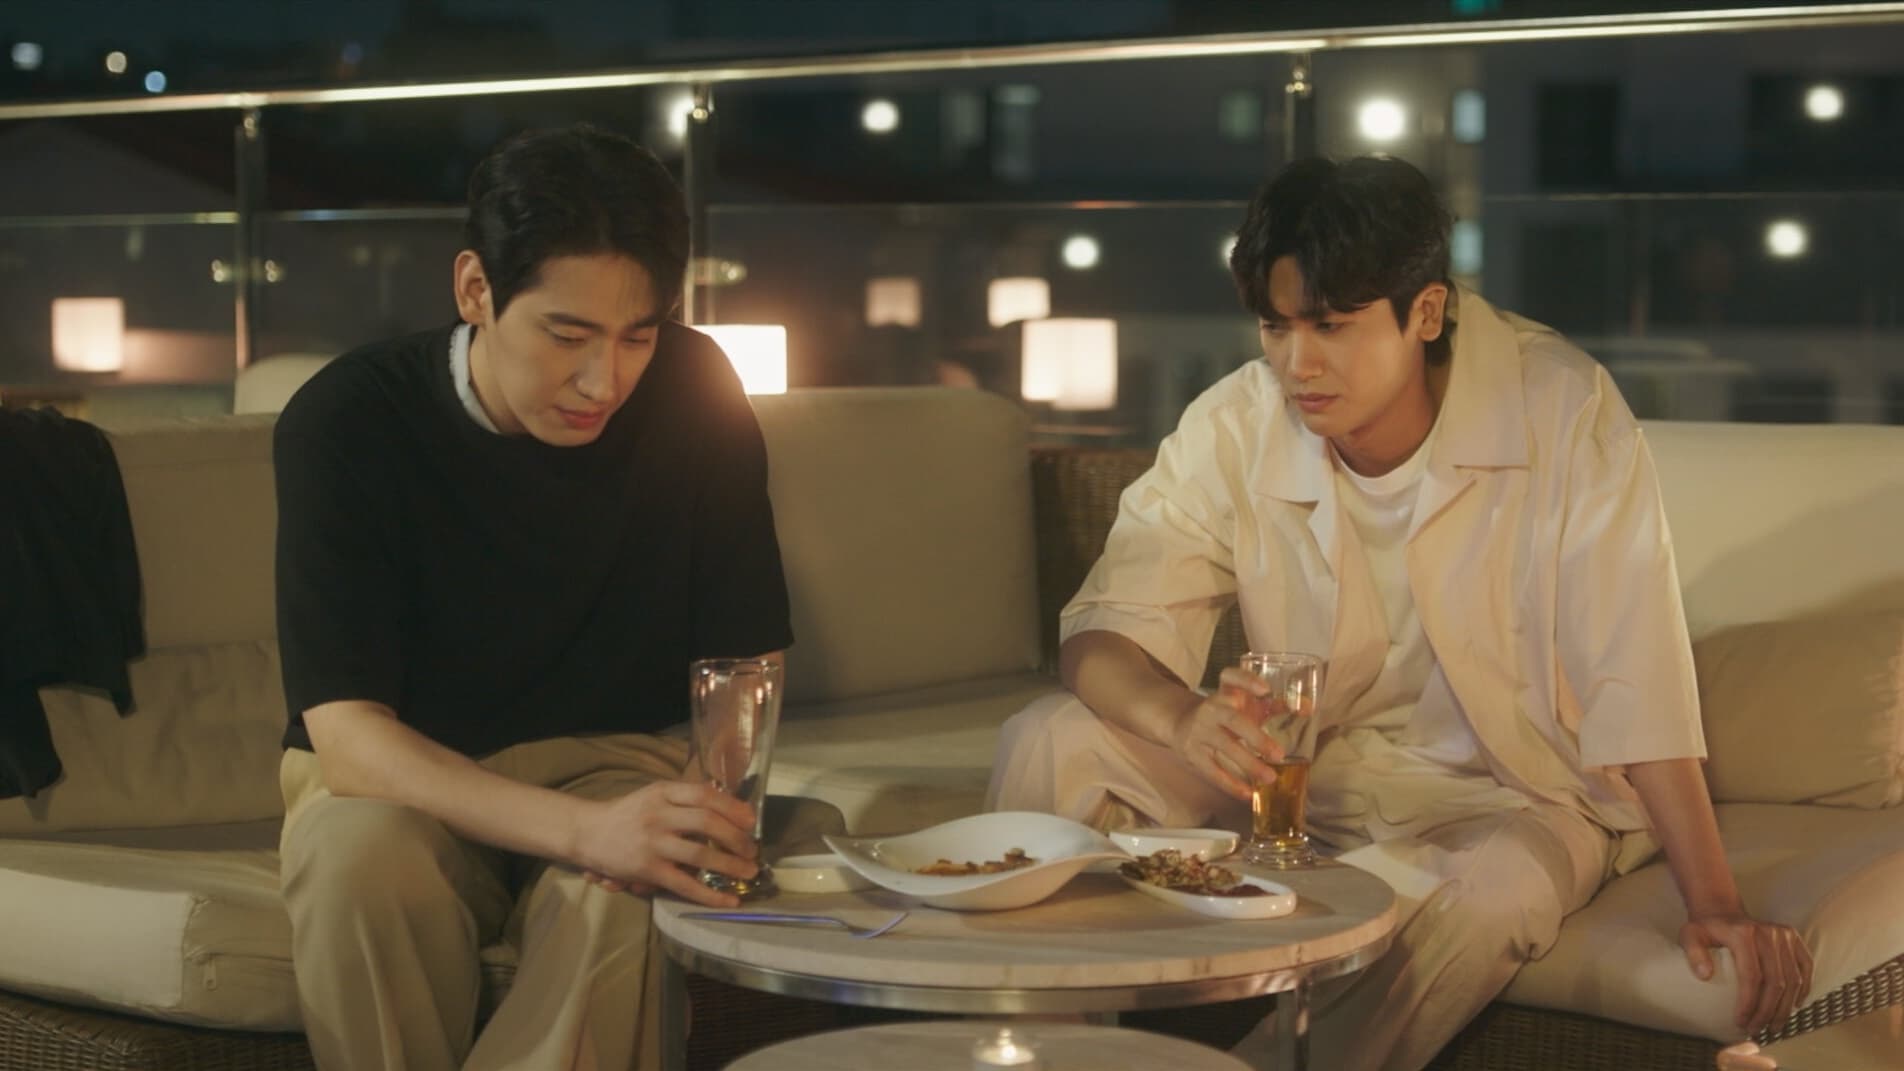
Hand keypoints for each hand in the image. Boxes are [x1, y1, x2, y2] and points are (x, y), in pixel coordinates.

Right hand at [573, 780, 759, 907]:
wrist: (586, 832)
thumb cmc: (627, 813)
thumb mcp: (654, 795)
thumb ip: (684, 799)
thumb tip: (729, 809)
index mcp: (663, 792)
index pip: (705, 795)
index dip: (733, 807)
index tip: (751, 820)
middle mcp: (659, 815)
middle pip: (707, 822)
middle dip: (737, 837)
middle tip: (753, 849)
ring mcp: (653, 843)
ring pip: (700, 854)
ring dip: (731, 864)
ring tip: (749, 871)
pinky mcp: (648, 870)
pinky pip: (684, 884)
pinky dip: (709, 894)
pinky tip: (727, 900)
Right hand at [1171, 667, 1284, 800]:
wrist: (1182, 724)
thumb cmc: (1226, 713)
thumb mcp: (1245, 704)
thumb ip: (1275, 705)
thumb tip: (1308, 708)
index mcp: (1225, 691)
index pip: (1231, 677)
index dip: (1247, 681)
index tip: (1265, 690)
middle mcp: (1211, 707)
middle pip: (1233, 720)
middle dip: (1256, 737)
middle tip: (1279, 755)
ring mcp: (1200, 730)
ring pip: (1224, 746)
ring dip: (1248, 763)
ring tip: (1270, 778)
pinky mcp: (1192, 752)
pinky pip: (1212, 770)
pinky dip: (1230, 783)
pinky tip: (1248, 793)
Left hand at [1679, 912, 1813, 1035]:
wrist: (1723, 912)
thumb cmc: (1706, 930)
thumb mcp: (1690, 936)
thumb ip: (1693, 953)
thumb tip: (1704, 975)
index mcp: (1743, 933)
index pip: (1752, 975)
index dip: (1749, 1003)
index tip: (1741, 1022)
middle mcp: (1768, 932)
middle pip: (1775, 981)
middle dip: (1767, 1011)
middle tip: (1757, 1029)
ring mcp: (1784, 934)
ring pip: (1793, 979)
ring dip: (1784, 1007)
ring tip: (1773, 1026)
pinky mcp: (1795, 938)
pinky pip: (1806, 967)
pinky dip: (1803, 989)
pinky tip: (1793, 1007)